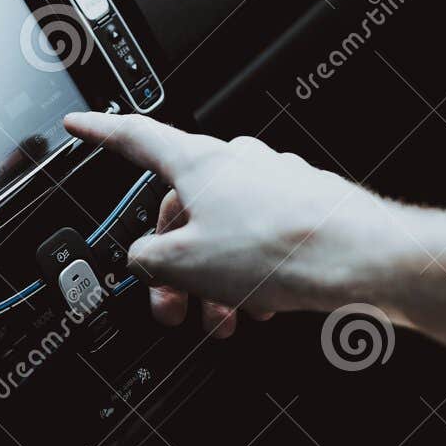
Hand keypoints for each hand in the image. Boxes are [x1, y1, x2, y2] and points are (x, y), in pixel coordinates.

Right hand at [64, 112, 414, 323]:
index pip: (133, 138)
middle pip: (182, 208)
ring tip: (223, 320)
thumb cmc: (284, 248)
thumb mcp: (185, 265)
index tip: (79, 125)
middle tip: (171, 304)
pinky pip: (260, 238)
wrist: (366, 259)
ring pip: (223, 230)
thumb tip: (143, 260)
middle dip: (172, 262)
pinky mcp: (305, 206)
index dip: (99, 132)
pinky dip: (251, 272)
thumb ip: (147, 259)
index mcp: (198, 162)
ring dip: (214, 278)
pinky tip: (259, 306)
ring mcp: (274, 181)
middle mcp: (236, 163)